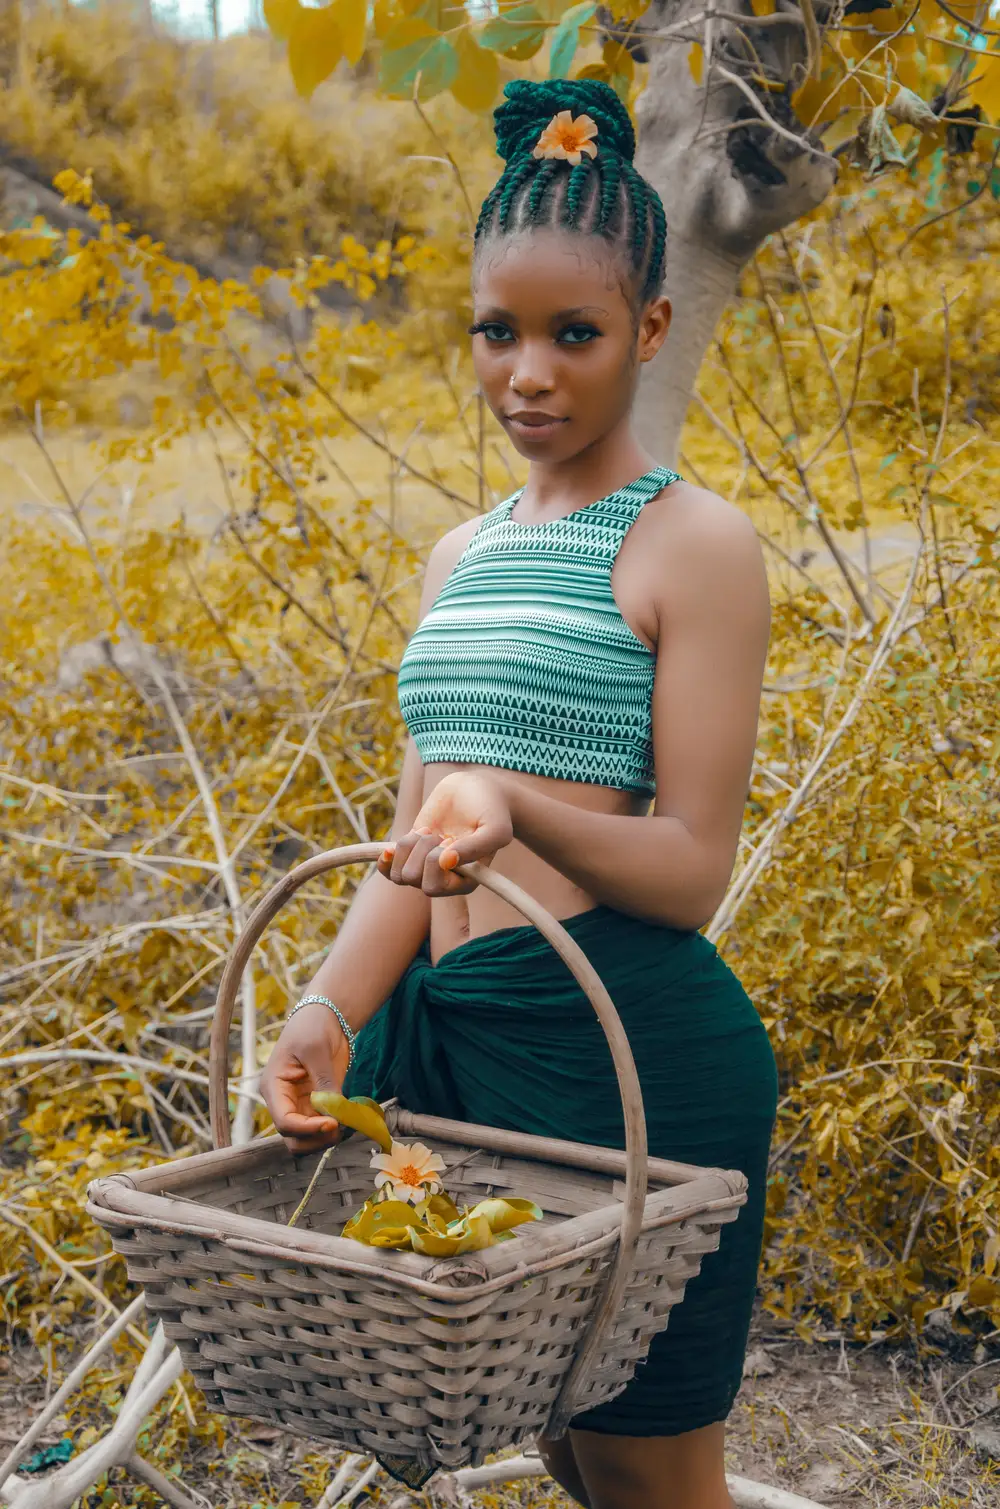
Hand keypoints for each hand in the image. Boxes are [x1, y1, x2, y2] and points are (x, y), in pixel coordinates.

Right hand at [259, 1003, 352, 1153]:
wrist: (326, 1017)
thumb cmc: (313, 1027)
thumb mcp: (317, 1051)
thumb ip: (324, 1082)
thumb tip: (334, 1112)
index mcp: (273, 1087)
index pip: (284, 1121)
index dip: (307, 1128)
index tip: (332, 1123)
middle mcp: (283, 1101)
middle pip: (292, 1138)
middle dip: (315, 1139)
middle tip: (340, 1127)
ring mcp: (300, 1105)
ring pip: (306, 1139)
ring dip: (325, 1138)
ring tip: (346, 1122)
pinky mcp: (316, 1106)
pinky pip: (322, 1128)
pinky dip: (335, 1129)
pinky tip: (349, 1118)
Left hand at [377, 771, 513, 896]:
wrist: (478, 789)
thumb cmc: (492, 811)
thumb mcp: (495, 828)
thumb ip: (476, 847)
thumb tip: (446, 862)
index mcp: (465, 882)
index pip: (433, 887)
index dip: (433, 862)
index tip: (448, 840)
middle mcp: (444, 880)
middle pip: (413, 878)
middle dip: (421, 851)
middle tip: (440, 834)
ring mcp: (425, 867)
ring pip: (399, 873)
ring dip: (408, 847)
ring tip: (428, 831)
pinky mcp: (411, 852)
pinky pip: (388, 868)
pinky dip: (387, 858)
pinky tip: (391, 849)